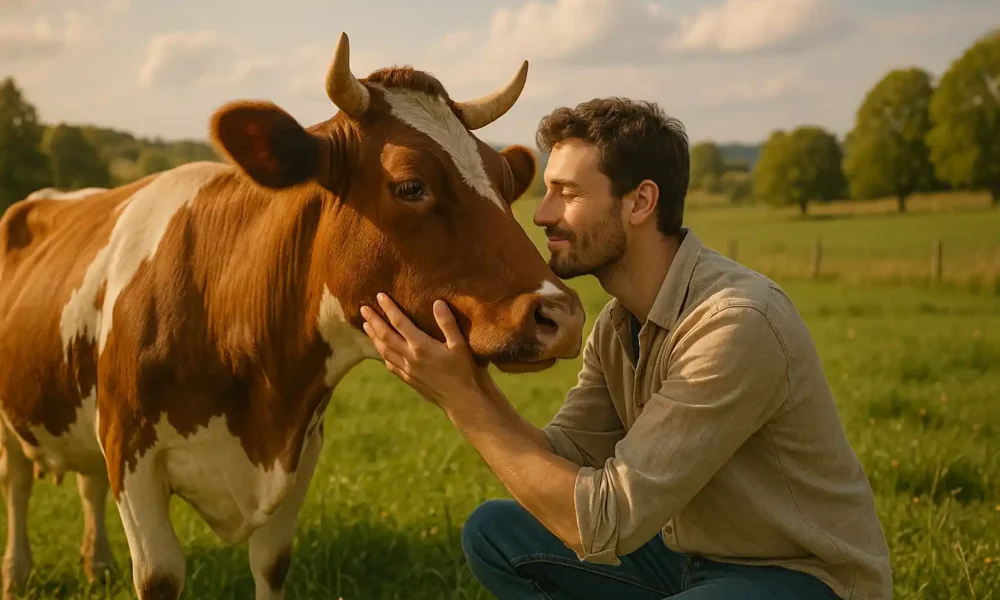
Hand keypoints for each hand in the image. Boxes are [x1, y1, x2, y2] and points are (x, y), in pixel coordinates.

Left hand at [360, 293, 485, 410]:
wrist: (461, 400)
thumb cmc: (464, 370)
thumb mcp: (460, 345)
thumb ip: (448, 324)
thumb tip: (437, 302)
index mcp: (422, 346)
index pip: (400, 323)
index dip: (389, 308)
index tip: (380, 296)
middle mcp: (410, 357)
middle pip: (385, 336)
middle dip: (373, 320)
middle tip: (363, 308)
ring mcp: (407, 370)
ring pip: (384, 350)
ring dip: (373, 336)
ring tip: (365, 325)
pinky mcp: (408, 379)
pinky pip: (390, 364)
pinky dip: (382, 353)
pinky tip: (379, 349)